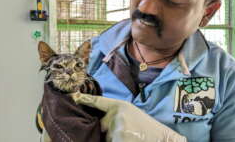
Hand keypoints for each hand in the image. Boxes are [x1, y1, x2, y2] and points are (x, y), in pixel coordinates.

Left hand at [72, 93, 186, 141]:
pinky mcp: (118, 140)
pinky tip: (128, 140)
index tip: (73, 96)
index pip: (98, 101)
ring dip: (114, 139)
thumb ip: (114, 114)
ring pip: (106, 137)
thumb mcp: (130, 113)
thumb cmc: (145, 126)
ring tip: (129, 137)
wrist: (161, 137)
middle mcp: (116, 115)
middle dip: (108, 130)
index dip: (84, 99)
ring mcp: (117, 129)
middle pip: (101, 125)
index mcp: (119, 105)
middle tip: (126, 130)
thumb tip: (100, 121)